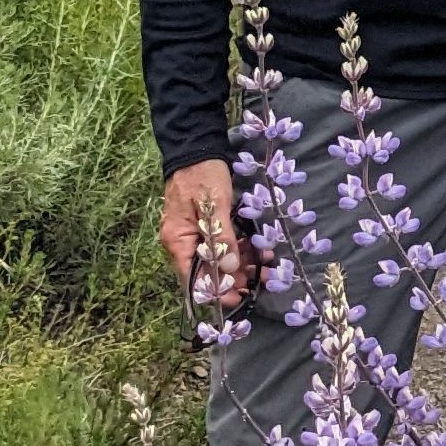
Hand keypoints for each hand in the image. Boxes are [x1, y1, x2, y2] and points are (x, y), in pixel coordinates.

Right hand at [160, 157, 246, 309]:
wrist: (198, 147)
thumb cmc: (202, 176)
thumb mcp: (214, 206)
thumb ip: (220, 238)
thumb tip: (228, 269)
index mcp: (177, 241)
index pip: (192, 278)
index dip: (214, 290)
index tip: (236, 298)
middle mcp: (183, 242)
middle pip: (208, 270)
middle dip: (234, 278)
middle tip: (261, 282)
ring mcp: (196, 233)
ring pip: (219, 257)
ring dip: (242, 264)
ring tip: (267, 269)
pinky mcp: (209, 224)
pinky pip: (224, 243)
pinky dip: (240, 248)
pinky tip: (261, 251)